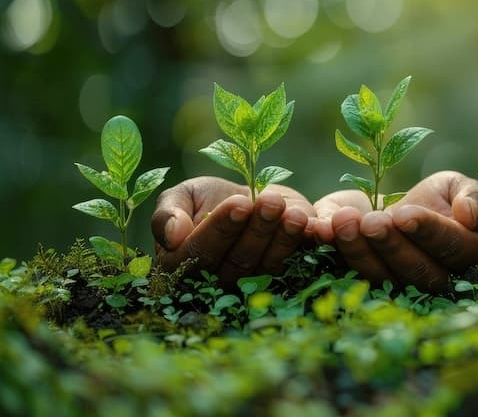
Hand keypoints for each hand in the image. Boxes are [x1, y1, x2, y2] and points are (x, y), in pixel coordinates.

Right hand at [151, 176, 314, 286]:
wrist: (246, 199)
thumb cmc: (207, 199)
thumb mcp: (182, 196)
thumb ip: (167, 213)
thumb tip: (172, 236)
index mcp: (181, 265)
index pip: (199, 253)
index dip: (221, 229)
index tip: (240, 203)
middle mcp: (215, 282)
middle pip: (237, 262)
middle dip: (257, 230)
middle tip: (272, 202)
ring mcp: (250, 285)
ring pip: (267, 266)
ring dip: (283, 238)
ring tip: (294, 212)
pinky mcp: (281, 277)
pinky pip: (293, 266)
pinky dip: (302, 246)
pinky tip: (308, 226)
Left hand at [311, 171, 477, 291]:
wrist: (403, 211)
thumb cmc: (438, 197)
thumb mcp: (456, 186)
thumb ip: (473, 195)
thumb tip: (470, 215)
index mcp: (468, 252)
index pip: (451, 247)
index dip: (427, 231)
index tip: (404, 214)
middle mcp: (439, 278)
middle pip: (417, 271)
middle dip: (391, 245)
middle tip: (371, 221)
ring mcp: (404, 287)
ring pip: (383, 278)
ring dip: (361, 251)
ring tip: (344, 221)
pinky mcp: (372, 286)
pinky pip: (355, 276)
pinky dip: (339, 254)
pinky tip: (325, 230)